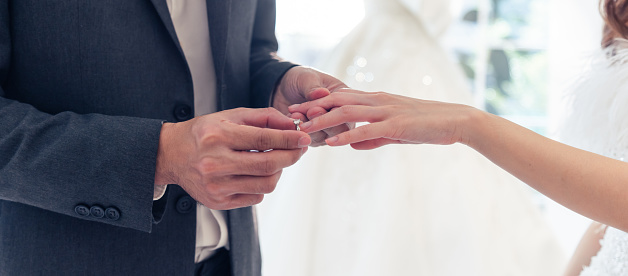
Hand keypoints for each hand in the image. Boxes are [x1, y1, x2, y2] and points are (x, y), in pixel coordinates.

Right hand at [154, 108, 310, 209]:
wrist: (171, 155)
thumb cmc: (205, 132)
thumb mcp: (231, 116)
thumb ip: (264, 118)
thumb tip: (293, 126)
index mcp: (218, 136)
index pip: (263, 139)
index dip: (289, 140)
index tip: (304, 138)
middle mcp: (215, 163)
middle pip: (268, 165)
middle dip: (291, 156)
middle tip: (299, 149)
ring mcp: (216, 186)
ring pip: (266, 184)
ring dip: (279, 171)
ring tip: (276, 160)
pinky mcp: (218, 202)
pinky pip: (256, 197)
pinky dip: (263, 184)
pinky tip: (256, 172)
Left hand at [273, 66, 353, 145]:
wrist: (281, 87)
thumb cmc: (300, 79)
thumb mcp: (307, 78)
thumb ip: (313, 87)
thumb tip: (322, 93)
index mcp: (344, 99)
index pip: (345, 111)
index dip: (331, 111)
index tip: (314, 107)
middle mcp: (340, 116)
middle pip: (340, 129)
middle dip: (322, 122)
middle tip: (308, 112)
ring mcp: (328, 129)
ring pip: (324, 137)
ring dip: (309, 127)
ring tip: (295, 115)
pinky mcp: (314, 136)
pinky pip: (311, 139)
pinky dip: (301, 131)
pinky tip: (291, 118)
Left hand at [288, 89, 477, 149]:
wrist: (454, 121)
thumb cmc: (425, 126)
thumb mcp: (394, 133)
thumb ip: (373, 137)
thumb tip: (352, 146)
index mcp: (376, 100)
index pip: (341, 98)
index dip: (319, 104)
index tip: (300, 111)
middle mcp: (377, 101)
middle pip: (338, 101)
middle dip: (314, 109)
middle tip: (292, 117)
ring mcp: (386, 111)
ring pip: (347, 113)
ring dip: (323, 121)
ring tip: (305, 129)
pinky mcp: (396, 125)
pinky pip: (366, 130)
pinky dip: (347, 136)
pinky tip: (332, 144)